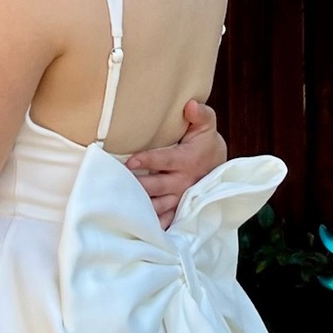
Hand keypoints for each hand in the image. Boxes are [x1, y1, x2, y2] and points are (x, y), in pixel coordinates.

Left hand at [126, 101, 227, 228]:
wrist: (219, 167)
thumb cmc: (205, 143)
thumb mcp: (207, 125)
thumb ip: (200, 114)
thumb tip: (190, 105)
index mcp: (187, 160)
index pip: (164, 160)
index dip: (147, 160)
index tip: (130, 161)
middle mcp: (183, 182)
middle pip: (155, 186)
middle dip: (135, 186)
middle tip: (113, 186)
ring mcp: (180, 198)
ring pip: (157, 205)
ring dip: (139, 208)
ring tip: (118, 206)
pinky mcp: (178, 209)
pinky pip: (165, 220)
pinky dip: (151, 226)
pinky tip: (134, 228)